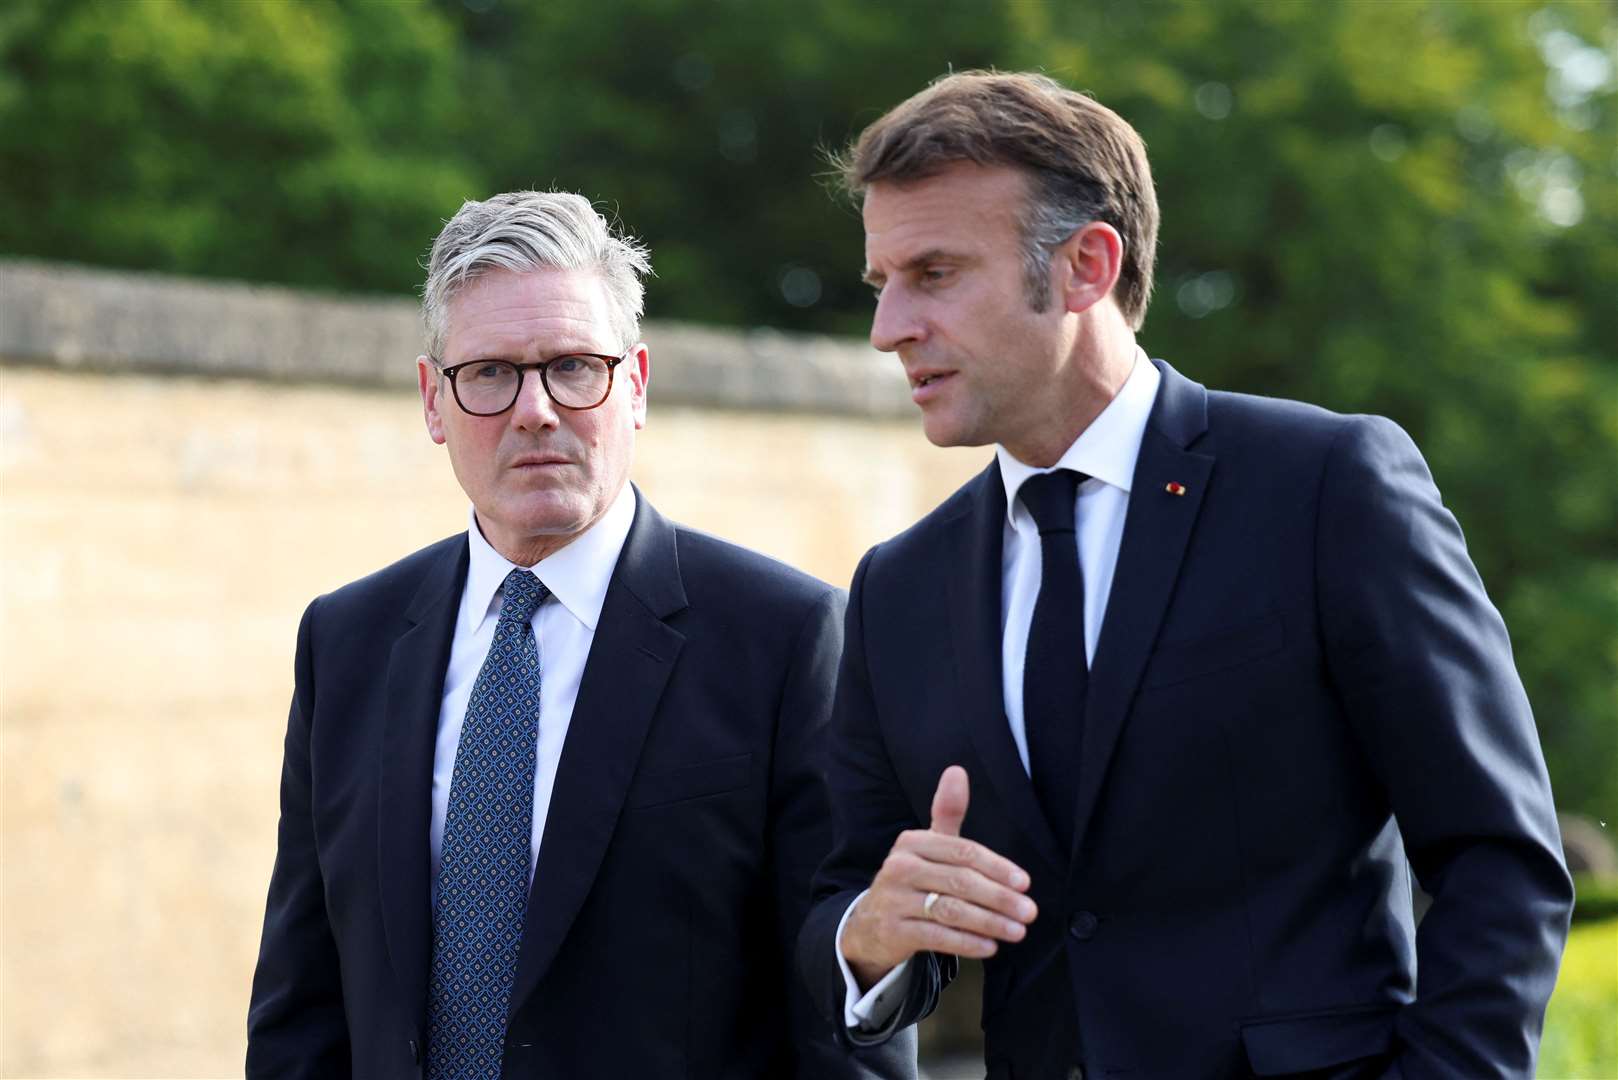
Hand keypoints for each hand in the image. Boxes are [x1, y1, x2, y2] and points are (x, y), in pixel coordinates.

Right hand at [840, 766, 1036, 989]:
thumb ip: (946, 812)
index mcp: (912, 842)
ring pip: (951, 911)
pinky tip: (990, 947)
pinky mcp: (893, 930)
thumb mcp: (928, 846)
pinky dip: (967, 943)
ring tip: (1017, 931)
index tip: (1024, 883)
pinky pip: (937, 937)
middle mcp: (899, 867)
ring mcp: (894, 900)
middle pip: (960, 882)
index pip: (963, 852)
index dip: (997, 867)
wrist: (870, 922)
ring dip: (990, 922)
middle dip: (1000, 898)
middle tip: (1029, 912)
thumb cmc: (912, 879)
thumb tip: (957, 770)